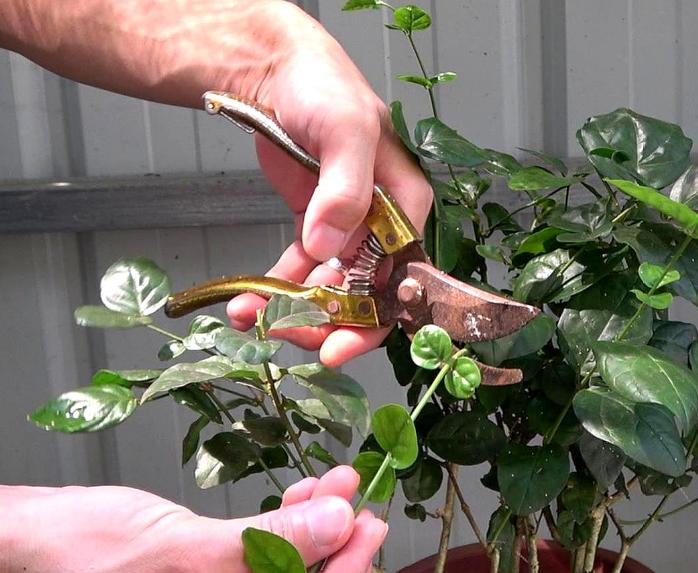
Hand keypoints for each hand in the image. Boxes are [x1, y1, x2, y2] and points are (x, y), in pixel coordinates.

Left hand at [0, 0, 430, 367]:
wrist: (278, 71)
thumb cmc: (325, 89)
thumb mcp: (346, 131)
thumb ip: (343, 192)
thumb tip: (328, 250)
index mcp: (406, 206)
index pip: (402, 279)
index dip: (373, 320)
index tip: (336, 346)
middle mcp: (383, 224)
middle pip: (366, 294)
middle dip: (329, 323)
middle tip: (290, 339)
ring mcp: (348, 229)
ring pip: (330, 289)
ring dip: (293, 311)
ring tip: (253, 320)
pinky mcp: (315, 226)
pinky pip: (299, 269)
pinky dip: (275, 289)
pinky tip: (247, 303)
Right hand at [1, 466, 384, 572]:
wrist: (36, 537)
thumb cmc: (87, 555)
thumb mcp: (184, 549)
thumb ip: (265, 545)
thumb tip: (337, 524)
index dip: (349, 569)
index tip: (371, 524)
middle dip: (341, 545)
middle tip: (365, 502)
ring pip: (289, 566)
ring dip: (319, 526)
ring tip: (340, 483)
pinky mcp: (213, 571)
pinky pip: (264, 554)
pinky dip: (288, 524)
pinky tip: (304, 495)